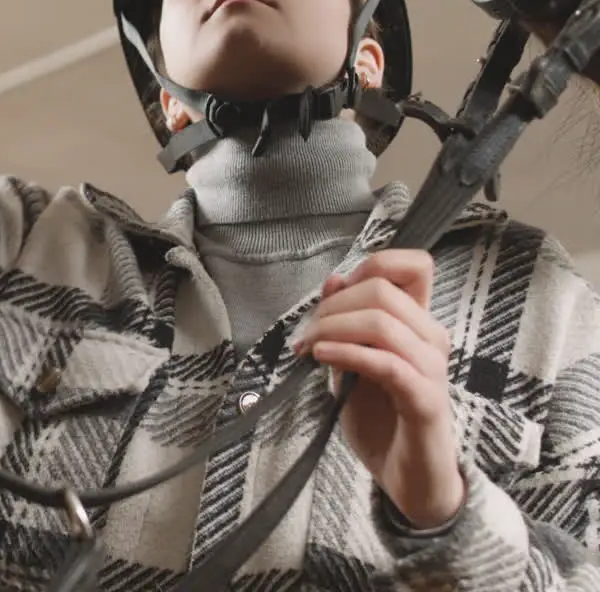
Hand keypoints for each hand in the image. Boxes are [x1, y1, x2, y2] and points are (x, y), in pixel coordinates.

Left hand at [294, 249, 465, 528]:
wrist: (406, 475)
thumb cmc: (381, 417)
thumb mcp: (351, 362)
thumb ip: (344, 324)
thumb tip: (334, 279)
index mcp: (417, 324)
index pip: (416, 265)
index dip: (375, 264)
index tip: (339, 292)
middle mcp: (431, 339)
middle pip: (383, 289)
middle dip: (332, 306)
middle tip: (307, 334)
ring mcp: (432, 369)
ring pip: (382, 323)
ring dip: (332, 329)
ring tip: (308, 349)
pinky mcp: (425, 400)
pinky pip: (386, 363)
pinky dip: (347, 353)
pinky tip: (321, 358)